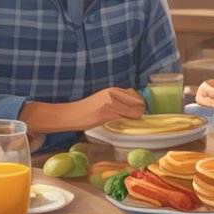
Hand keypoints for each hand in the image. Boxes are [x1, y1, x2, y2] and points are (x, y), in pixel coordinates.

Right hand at [20, 87, 146, 132]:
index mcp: (112, 90)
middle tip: (138, 117)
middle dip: (140, 109)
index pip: (134, 94)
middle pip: (137, 101)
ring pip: (133, 109)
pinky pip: (124, 117)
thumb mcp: (104, 99)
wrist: (72, 114)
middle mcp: (112, 94)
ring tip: (133, 120)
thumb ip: (117, 100)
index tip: (138, 110)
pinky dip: (129, 120)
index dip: (139, 103)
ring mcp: (110, 103)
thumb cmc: (88, 110)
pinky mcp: (107, 113)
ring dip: (136, 116)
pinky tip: (126, 123)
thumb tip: (132, 106)